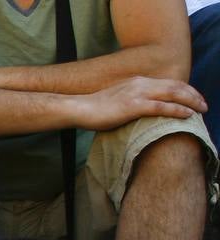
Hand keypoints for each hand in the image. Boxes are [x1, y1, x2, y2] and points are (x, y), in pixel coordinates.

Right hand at [75, 76, 206, 130]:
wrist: (78, 108)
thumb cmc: (93, 109)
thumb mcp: (116, 101)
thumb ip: (131, 101)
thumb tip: (139, 111)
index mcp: (137, 81)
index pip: (167, 83)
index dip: (184, 90)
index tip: (193, 99)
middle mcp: (140, 83)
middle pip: (175, 85)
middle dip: (193, 94)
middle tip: (203, 105)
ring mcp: (137, 94)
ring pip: (173, 94)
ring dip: (191, 101)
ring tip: (201, 109)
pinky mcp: (134, 106)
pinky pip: (162, 107)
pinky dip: (177, 110)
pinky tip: (187, 115)